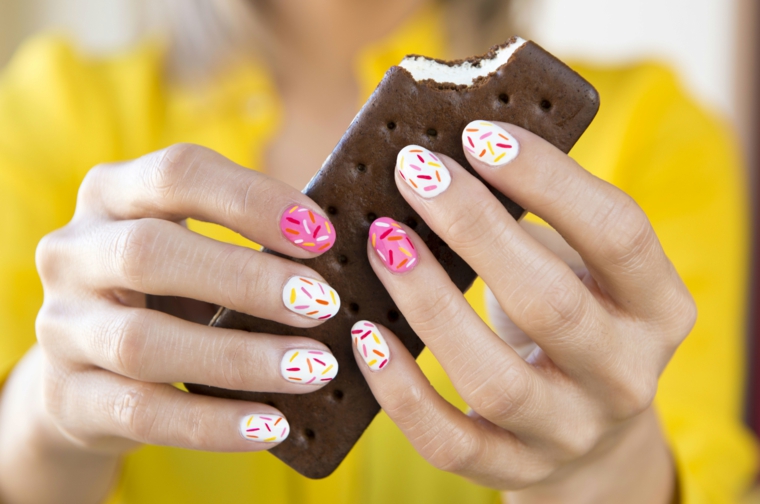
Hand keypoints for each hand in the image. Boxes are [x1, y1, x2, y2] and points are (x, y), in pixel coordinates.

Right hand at [1, 144, 345, 500]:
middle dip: (246, 278)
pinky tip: (272, 425)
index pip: (177, 173)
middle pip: (150, 252)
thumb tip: (341, 257)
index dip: (253, 200)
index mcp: (112, 194)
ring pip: (143, 341)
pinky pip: (142, 412)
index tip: (321, 235)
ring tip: (315, 367)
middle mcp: (74, 252)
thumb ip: (248, 243)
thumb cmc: (168, 293)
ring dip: (240, 357)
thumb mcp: (194, 251)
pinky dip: (213, 422)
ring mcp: (61, 327)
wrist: (87, 371)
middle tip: (323, 303)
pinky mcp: (67, 396)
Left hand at [352, 122, 694, 501]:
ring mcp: (570, 432)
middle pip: (550, 302)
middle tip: (414, 174)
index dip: (548, 178)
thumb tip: (443, 156)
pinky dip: (402, 392)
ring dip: (430, 304)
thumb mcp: (579, 268)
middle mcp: (625, 376)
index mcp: (658, 308)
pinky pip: (450, 442)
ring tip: (382, 241)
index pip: (618, 234)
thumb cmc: (573, 319)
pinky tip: (366, 335)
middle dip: (475, 228)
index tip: (479, 135)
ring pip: (495, 380)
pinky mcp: (515, 469)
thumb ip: (535, 219)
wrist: (594, 437)